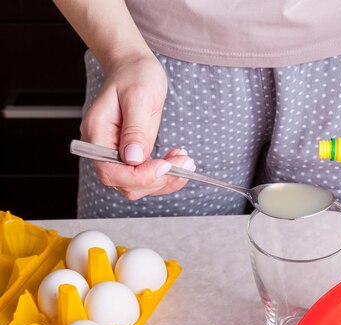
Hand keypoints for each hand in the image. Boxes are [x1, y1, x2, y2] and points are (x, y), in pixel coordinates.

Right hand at [80, 53, 194, 198]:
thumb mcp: (139, 96)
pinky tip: (178, 159)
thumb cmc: (135, 75)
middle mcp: (102, 148)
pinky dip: (165, 173)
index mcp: (96, 133)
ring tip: (185, 161)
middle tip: (185, 163)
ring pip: (137, 184)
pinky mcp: (131, 154)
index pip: (111, 171)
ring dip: (164, 180)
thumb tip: (133, 158)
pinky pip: (145, 175)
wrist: (134, 67)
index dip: (140, 175)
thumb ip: (136, 129)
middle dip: (157, 179)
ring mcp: (116, 153)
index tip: (166, 165)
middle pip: (125, 183)